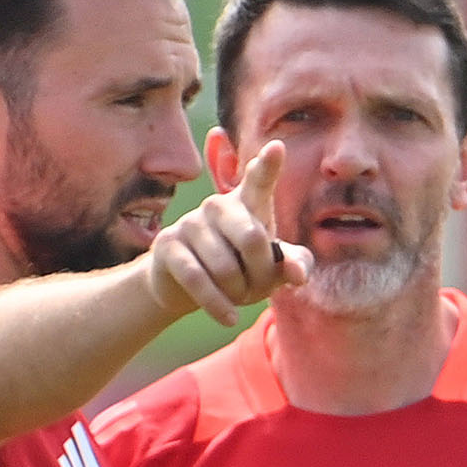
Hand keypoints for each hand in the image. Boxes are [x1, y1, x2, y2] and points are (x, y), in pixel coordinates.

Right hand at [145, 140, 312, 324]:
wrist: (185, 288)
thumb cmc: (238, 270)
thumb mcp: (270, 268)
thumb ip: (292, 264)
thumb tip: (298, 274)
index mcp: (247, 203)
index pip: (260, 180)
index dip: (268, 166)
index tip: (276, 148)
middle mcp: (218, 205)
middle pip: (253, 239)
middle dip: (262, 275)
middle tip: (259, 291)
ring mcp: (191, 223)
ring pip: (226, 267)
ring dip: (238, 294)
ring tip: (238, 299)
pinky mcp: (168, 245)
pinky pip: (197, 279)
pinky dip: (217, 304)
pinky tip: (228, 318)